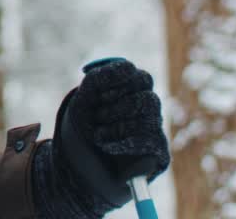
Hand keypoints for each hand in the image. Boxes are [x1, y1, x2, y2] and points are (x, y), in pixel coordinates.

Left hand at [55, 59, 168, 211]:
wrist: (77, 169)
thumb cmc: (81, 131)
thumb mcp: (82, 100)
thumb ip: (98, 78)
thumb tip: (126, 67)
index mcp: (130, 91)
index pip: (137, 75)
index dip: (117, 80)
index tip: (97, 94)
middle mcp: (145, 108)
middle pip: (146, 93)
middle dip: (117, 105)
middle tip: (98, 116)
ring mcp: (153, 129)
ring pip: (149, 114)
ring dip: (118, 124)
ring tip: (99, 136)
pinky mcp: (158, 152)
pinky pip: (150, 140)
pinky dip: (124, 142)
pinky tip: (108, 146)